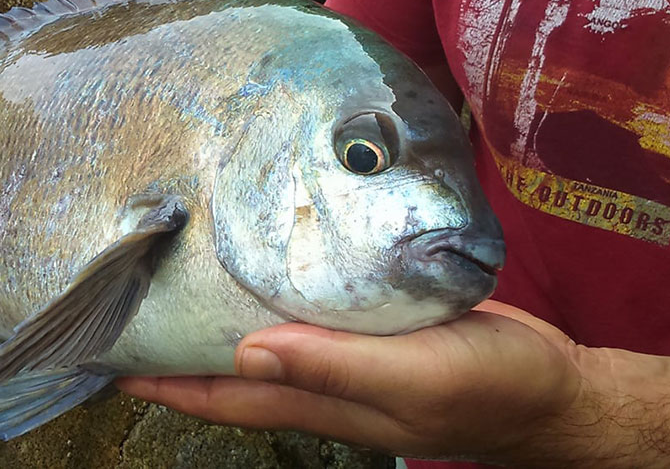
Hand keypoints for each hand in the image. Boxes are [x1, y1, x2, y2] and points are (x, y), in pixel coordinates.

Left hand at [117, 301, 599, 463]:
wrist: (556, 385)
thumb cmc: (491, 385)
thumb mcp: (416, 378)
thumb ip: (335, 368)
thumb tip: (246, 351)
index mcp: (329, 401)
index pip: (230, 396)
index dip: (170, 385)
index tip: (113, 363)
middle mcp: (329, 382)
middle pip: (239, 373)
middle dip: (183, 354)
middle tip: (135, 313)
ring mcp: (353, 358)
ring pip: (271, 345)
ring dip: (223, 322)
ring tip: (181, 285)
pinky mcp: (378, 328)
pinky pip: (312, 318)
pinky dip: (279, 299)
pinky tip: (268, 269)